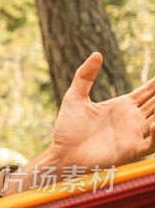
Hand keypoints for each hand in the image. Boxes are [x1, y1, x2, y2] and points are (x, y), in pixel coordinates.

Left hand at [0, 53, 154, 194]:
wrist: (62, 153)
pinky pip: (153, 142)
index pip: (148, 91)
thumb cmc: (67, 128)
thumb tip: (97, 54)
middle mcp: (133, 119)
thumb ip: (85, 76)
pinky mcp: (131, 149)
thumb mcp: (75, 97)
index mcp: (123, 105)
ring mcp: (134, 134)